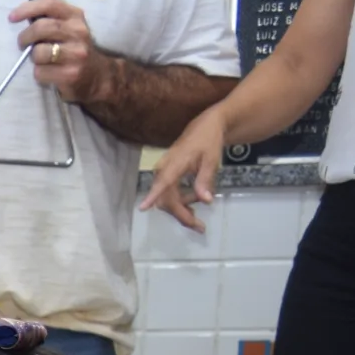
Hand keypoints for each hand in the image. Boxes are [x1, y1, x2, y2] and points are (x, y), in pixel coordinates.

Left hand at [12, 0, 103, 102]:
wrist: (96, 74)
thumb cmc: (72, 48)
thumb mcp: (67, 27)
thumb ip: (49, 19)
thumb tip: (19, 16)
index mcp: (75, 16)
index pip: (50, 4)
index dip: (28, 8)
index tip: (12, 17)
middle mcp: (78, 31)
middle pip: (41, 27)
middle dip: (25, 37)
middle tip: (22, 44)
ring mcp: (76, 53)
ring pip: (39, 52)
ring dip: (32, 57)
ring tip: (39, 59)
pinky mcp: (71, 73)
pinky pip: (40, 72)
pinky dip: (38, 73)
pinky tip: (48, 73)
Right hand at [141, 106, 226, 231]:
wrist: (204, 127)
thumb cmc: (208, 141)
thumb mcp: (211, 160)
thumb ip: (205, 180)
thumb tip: (206, 201)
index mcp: (174, 164)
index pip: (163, 183)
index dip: (153, 196)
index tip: (143, 208)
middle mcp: (163, 170)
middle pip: (166, 199)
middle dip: (181, 215)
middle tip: (199, 227)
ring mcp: (163, 174)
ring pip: (167, 200)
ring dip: (181, 211)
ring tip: (199, 219)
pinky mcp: (166, 177)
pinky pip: (169, 195)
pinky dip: (181, 203)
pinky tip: (193, 205)